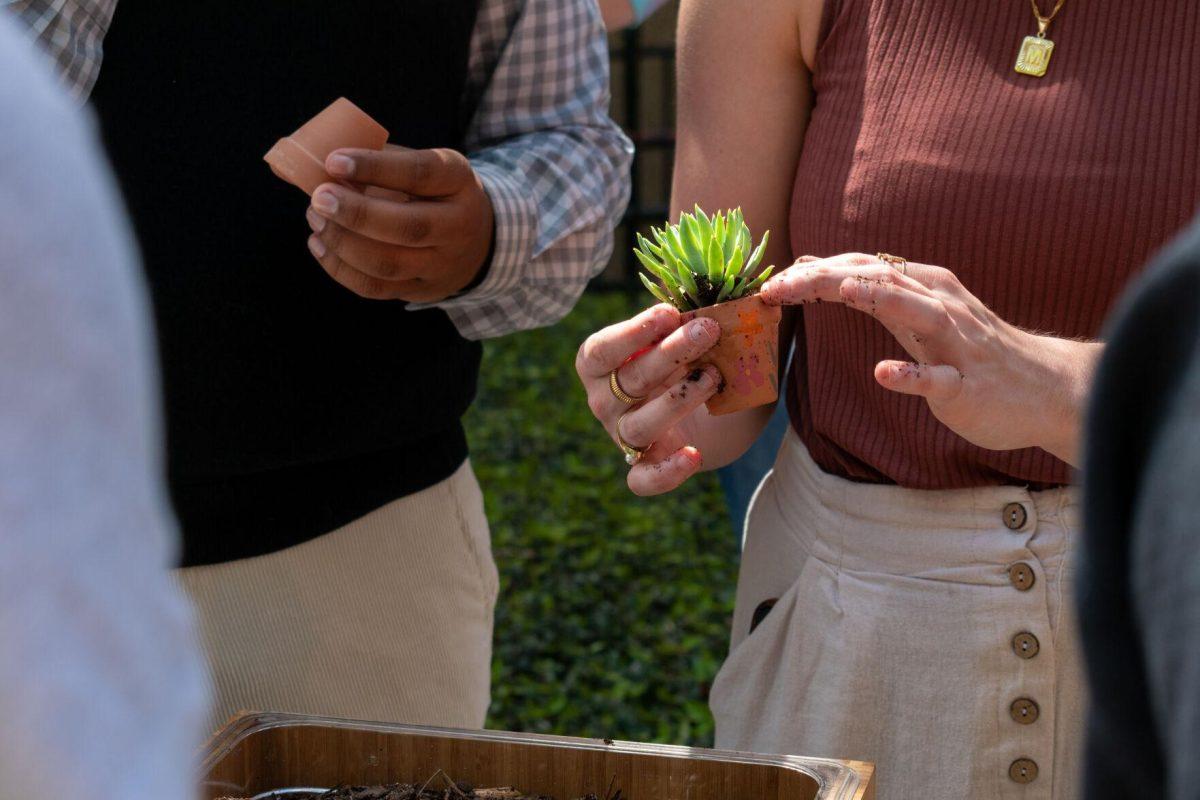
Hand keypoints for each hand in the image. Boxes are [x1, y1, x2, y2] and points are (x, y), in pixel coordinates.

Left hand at [305, 147, 494, 302]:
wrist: (479, 241)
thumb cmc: (434, 192)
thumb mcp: (425, 165)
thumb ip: (382, 161)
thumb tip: (321, 164)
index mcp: (458, 181)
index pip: (420, 174)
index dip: (375, 168)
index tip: (334, 161)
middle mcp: (458, 227)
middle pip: (408, 228)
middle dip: (356, 213)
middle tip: (319, 198)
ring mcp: (442, 265)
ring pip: (387, 265)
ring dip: (342, 243)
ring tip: (316, 218)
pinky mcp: (422, 291)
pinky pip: (376, 288)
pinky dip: (339, 268)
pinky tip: (320, 244)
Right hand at [577, 305, 723, 494]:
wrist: (717, 414)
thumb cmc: (694, 358)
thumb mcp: (695, 333)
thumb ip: (701, 311)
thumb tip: (744, 289)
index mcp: (600, 363)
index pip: (601, 350)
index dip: (632, 333)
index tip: (669, 313)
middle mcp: (604, 401)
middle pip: (629, 380)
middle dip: (670, 353)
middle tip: (708, 330)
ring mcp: (622, 436)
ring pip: (640, 425)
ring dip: (676, 401)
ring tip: (713, 377)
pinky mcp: (645, 467)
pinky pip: (642, 480)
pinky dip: (665, 473)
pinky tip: (693, 456)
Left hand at [761, 253, 1100, 464]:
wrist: (1042, 390)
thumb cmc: (970, 351)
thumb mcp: (917, 315)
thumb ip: (871, 293)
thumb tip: (816, 268)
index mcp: (922, 287)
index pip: (860, 269)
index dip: (813, 274)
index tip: (769, 284)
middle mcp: (940, 305)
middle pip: (879, 281)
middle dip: (825, 280)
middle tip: (777, 287)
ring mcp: (956, 344)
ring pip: (918, 313)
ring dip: (880, 299)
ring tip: (841, 290)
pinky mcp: (967, 384)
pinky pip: (938, 378)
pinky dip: (912, 374)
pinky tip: (884, 373)